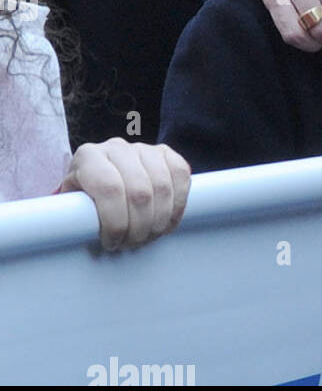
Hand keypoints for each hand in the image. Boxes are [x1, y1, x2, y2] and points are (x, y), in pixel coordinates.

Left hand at [59, 141, 190, 250]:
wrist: (100, 180)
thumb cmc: (85, 201)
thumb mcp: (72, 207)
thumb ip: (76, 215)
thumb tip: (81, 231)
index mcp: (89, 158)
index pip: (109, 188)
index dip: (115, 221)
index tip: (112, 242)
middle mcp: (117, 147)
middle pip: (139, 191)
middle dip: (140, 227)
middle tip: (133, 243)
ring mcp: (144, 148)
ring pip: (162, 186)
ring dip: (159, 220)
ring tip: (148, 236)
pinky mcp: (166, 152)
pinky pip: (181, 174)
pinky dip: (178, 204)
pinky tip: (167, 221)